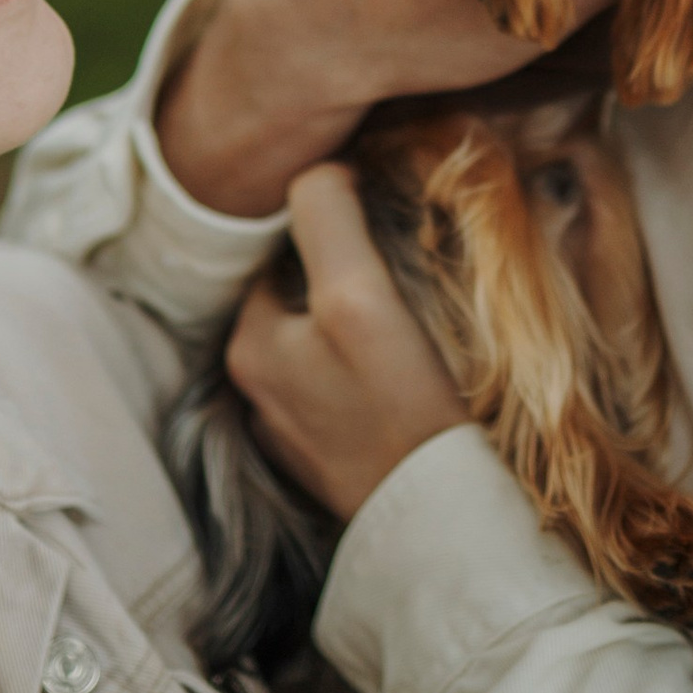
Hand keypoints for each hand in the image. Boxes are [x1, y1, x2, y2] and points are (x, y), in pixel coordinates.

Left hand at [225, 164, 463, 520]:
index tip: (378, 221)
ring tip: (414, 317)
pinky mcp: (338, 463)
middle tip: (403, 264)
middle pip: (301, 299)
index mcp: (248, 345)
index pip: (278, 253)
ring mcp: (297, 434)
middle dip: (343, 276)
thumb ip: (327, 220)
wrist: (444, 523)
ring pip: (324, 347)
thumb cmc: (401, 406)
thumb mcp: (357, 295)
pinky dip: (372, 373)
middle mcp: (257, 392)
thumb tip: (321, 169)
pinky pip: (348, 393)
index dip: (327, 227)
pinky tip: (413, 373)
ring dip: (357, 326)